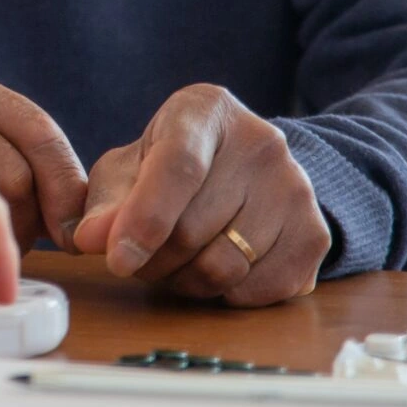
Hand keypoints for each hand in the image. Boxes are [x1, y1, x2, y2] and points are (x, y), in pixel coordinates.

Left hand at [70, 84, 329, 305]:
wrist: (243, 171)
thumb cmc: (167, 168)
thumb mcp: (127, 170)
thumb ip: (105, 204)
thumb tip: (91, 240)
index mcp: (205, 110)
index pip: (178, 166)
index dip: (144, 219)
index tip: (117, 261)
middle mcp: (262, 140)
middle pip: (194, 229)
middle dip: (153, 260)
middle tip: (137, 259)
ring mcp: (296, 186)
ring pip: (226, 266)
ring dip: (186, 282)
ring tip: (173, 263)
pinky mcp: (315, 232)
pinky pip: (261, 290)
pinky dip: (227, 296)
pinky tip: (214, 270)